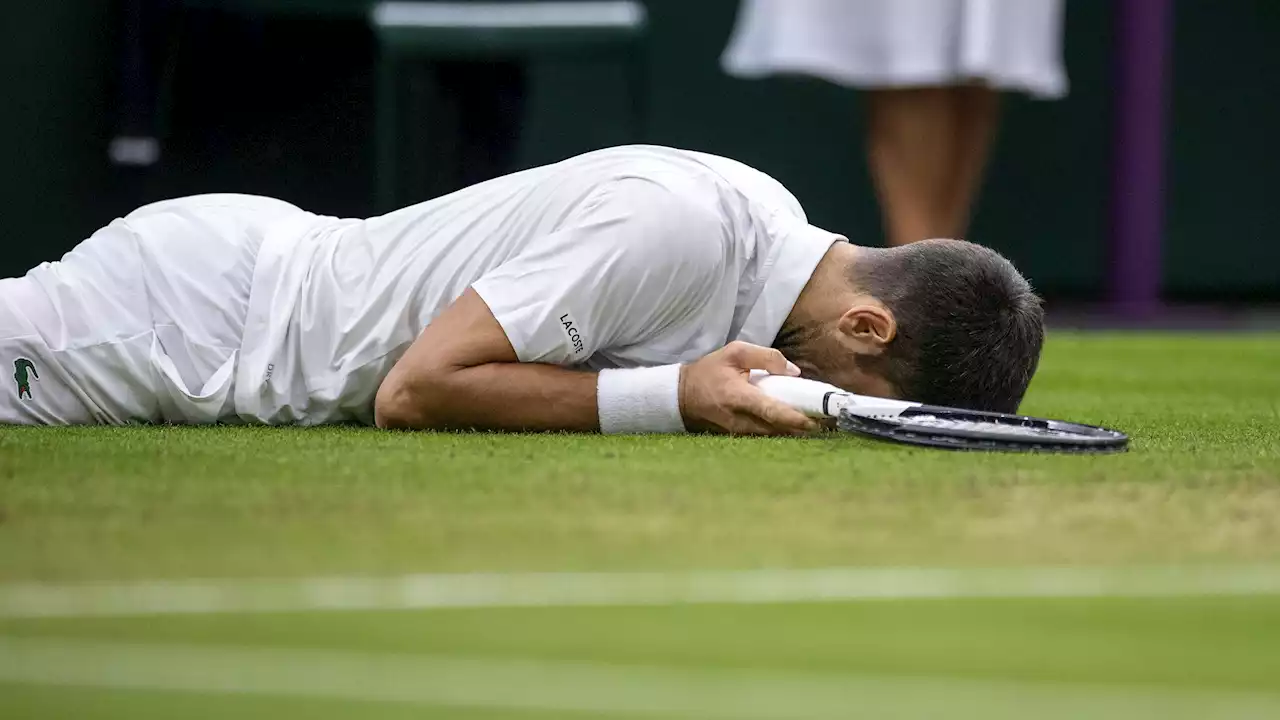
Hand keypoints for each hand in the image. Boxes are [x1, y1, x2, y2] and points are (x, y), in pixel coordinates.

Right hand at [679, 341, 821, 435]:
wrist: (681, 396)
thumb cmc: (709, 371)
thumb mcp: (734, 352)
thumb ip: (766, 357)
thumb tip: (793, 372)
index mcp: (738, 396)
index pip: (771, 411)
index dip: (795, 418)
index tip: (817, 421)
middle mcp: (739, 419)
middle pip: (778, 429)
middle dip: (805, 427)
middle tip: (831, 423)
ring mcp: (738, 432)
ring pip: (774, 435)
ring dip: (797, 431)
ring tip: (822, 425)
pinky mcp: (738, 437)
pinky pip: (765, 435)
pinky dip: (783, 431)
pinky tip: (799, 426)